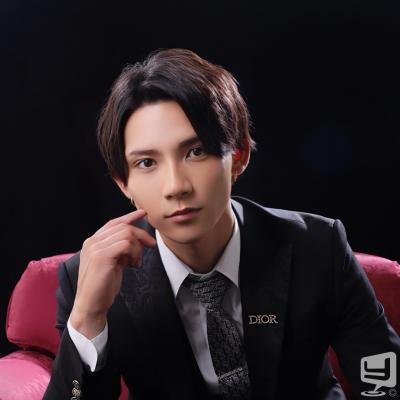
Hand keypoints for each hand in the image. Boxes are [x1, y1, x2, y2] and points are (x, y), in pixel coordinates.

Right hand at [70, 209, 155, 337]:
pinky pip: (126, 244)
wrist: (90, 305)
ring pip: (126, 234)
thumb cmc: (102, 286)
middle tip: (151, 246)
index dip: (129, 217)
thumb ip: (119, 250)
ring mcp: (95, 248)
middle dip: (141, 235)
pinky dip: (134, 253)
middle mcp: (92, 242)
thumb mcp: (113, 263)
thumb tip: (135, 241)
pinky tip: (132, 265)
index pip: (113, 223)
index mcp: (93, 242)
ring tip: (135, 263)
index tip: (143, 213)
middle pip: (123, 227)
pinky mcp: (101, 256)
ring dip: (137, 248)